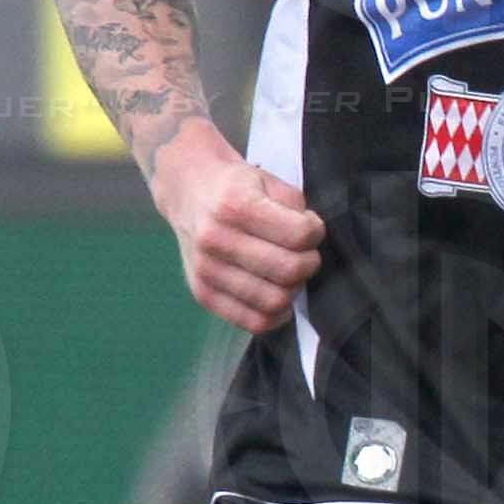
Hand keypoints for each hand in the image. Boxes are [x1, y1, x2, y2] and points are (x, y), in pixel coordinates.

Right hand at [155, 141, 324, 334]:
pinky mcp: (202, 293)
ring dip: (294, 289)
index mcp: (235, 205)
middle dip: (309, 263)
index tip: (310, 228)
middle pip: (289, 271)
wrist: (188, 192)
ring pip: (274, 300)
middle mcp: (215, 238)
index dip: (315, 233)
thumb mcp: (268, 181)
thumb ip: (295, 208)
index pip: (299, 235)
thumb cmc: (236, 187)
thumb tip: (311, 242)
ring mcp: (205, 269)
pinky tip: (279, 297)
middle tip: (304, 253)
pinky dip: (276, 315)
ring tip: (288, 273)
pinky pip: (253, 322)